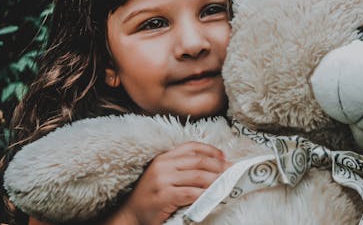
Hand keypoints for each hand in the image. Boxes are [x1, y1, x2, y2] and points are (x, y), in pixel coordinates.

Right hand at [104, 141, 229, 224]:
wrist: (130, 215)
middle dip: (219, 166)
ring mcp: (162, 180)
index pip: (191, 147)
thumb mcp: (163, 175)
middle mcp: (163, 165)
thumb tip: (211, 166)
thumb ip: (181, 168)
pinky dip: (205, 194)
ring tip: (227, 184)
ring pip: (198, 176)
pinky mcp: (164, 196)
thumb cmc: (151, 196)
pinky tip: (213, 197)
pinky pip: (191, 193)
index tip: (224, 156)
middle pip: (198, 161)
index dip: (210, 150)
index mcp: (163, 157)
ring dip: (216, 180)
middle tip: (232, 172)